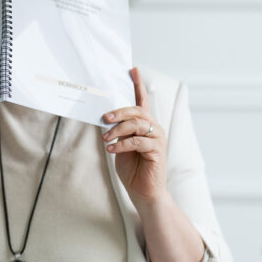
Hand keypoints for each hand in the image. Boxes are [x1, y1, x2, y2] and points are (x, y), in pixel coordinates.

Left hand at [103, 67, 167, 208]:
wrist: (143, 192)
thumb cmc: (132, 169)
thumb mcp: (120, 146)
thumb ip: (117, 131)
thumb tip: (104, 118)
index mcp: (145, 125)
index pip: (142, 101)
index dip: (138, 85)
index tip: (132, 69)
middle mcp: (153, 128)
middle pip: (137, 111)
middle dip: (119, 111)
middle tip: (104, 117)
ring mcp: (157, 139)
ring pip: (137, 124)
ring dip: (118, 129)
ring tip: (106, 138)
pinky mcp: (157, 151)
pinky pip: (138, 141)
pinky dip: (122, 144)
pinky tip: (111, 149)